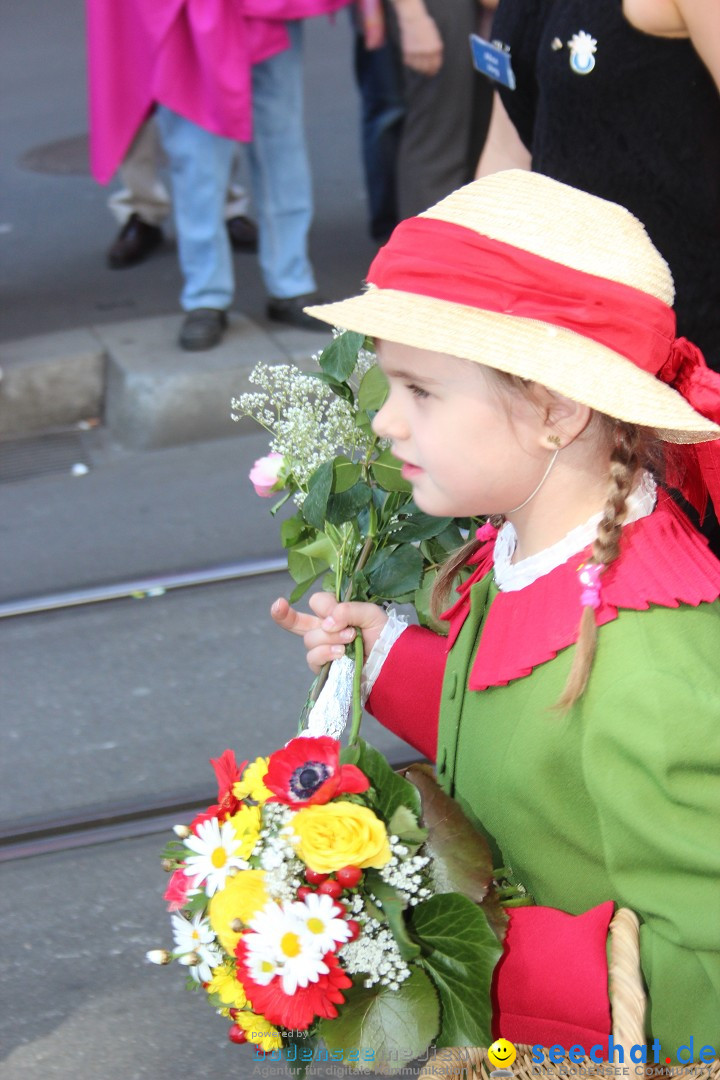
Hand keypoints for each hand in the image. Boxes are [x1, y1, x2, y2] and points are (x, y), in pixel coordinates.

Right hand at [271, 592, 388, 673]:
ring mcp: (322, 648)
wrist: (389, 660)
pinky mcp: (323, 667)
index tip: (336, 611)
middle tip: (278, 605)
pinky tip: (340, 653)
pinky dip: (326, 653)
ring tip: (350, 639)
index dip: (324, 605)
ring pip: (310, 639)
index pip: (318, 602)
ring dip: (330, 637)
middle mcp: (323, 629)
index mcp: (333, 613)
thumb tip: (327, 621)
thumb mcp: (370, 613)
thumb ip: (348, 610)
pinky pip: (313, 657)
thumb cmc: (381, 634)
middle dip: (282, 614)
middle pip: (295, 621)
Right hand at [394, 5, 442, 75]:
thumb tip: (435, 63)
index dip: (434, 70)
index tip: (433, 72)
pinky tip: (413, 58)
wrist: (412, 19)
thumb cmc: (425, 26)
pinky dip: (411, 63)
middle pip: (427, 68)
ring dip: (419, 68)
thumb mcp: (435, 37)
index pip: (435, 65)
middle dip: (427, 71)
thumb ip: (436, 49)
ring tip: (419, 65)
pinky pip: (410, 63)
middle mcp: (426, 52)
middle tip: (427, 73)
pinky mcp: (407, 53)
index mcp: (435, 48)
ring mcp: (417, 53)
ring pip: (418, 68)